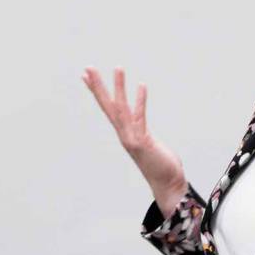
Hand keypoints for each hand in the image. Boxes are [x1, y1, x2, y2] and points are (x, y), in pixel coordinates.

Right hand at [82, 67, 185, 192]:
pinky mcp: (142, 142)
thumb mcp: (149, 145)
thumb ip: (143, 135)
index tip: (86, 76)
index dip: (97, 92)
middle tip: (88, 67)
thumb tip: (142, 131)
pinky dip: (140, 102)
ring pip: (121, 109)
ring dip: (119, 88)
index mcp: (125, 132)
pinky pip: (140, 118)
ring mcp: (131, 138)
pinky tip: (141, 85)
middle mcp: (124, 134)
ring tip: (118, 68)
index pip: (108, 108)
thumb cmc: (161, 166)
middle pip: (108, 106)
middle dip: (98, 87)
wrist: (168, 186)